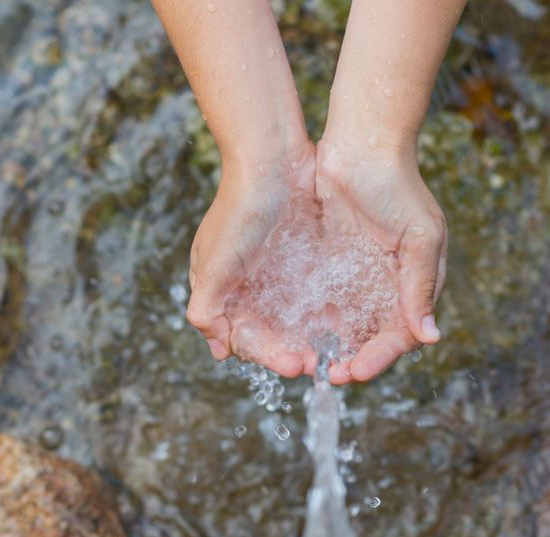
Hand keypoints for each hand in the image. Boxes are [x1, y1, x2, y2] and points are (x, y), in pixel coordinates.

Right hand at [186, 143, 317, 378]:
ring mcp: (274, 271)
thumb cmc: (239, 207)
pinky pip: (312, 295)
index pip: (242, 338)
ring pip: (291, 319)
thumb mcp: (216, 261)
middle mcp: (245, 285)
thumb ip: (207, 305)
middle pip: (268, 334)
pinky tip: (342, 324)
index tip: (294, 365)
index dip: (267, 355)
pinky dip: (323, 314)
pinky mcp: (300, 258)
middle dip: (290, 351)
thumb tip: (215, 347)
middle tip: (319, 364)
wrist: (273, 157)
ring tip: (335, 352)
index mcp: (219, 289)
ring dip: (309, 338)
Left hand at [313, 137, 446, 384]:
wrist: (362, 143)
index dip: (379, 357)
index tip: (355, 371)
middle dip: (352, 360)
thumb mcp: (419, 236)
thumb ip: (420, 286)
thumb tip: (430, 337)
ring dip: (331, 347)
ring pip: (345, 326)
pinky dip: (312, 322)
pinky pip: (322, 302)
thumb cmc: (398, 186)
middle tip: (328, 375)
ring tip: (310, 363)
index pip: (401, 335)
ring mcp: (357, 277)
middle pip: (371, 339)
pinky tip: (296, 335)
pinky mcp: (330, 265)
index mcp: (414, 284)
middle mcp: (387, 287)